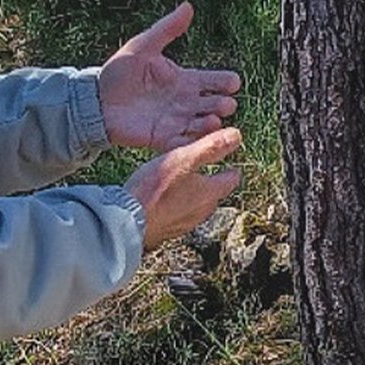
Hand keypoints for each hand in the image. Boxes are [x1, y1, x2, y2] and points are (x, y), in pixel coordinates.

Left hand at [99, 2, 240, 150]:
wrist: (96, 100)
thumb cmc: (120, 71)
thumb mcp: (143, 46)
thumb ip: (167, 29)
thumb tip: (188, 5)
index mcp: (184, 79)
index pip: (213, 80)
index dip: (225, 81)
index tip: (234, 82)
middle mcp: (184, 101)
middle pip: (213, 104)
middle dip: (223, 104)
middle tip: (226, 104)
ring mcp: (175, 121)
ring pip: (202, 125)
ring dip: (211, 125)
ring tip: (214, 121)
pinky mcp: (162, 138)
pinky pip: (182, 142)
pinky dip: (193, 142)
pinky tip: (200, 139)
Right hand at [124, 127, 242, 249]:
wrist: (127, 222)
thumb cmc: (155, 190)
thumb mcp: (184, 159)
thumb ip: (210, 147)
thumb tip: (236, 136)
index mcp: (210, 193)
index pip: (231, 179)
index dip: (231, 167)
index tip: (230, 160)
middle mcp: (202, 211)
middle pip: (215, 192)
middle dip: (213, 179)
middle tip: (206, 166)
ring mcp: (186, 222)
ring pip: (198, 203)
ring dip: (195, 191)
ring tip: (184, 179)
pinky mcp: (169, 229)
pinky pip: (181, 212)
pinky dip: (179, 202)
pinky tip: (166, 196)